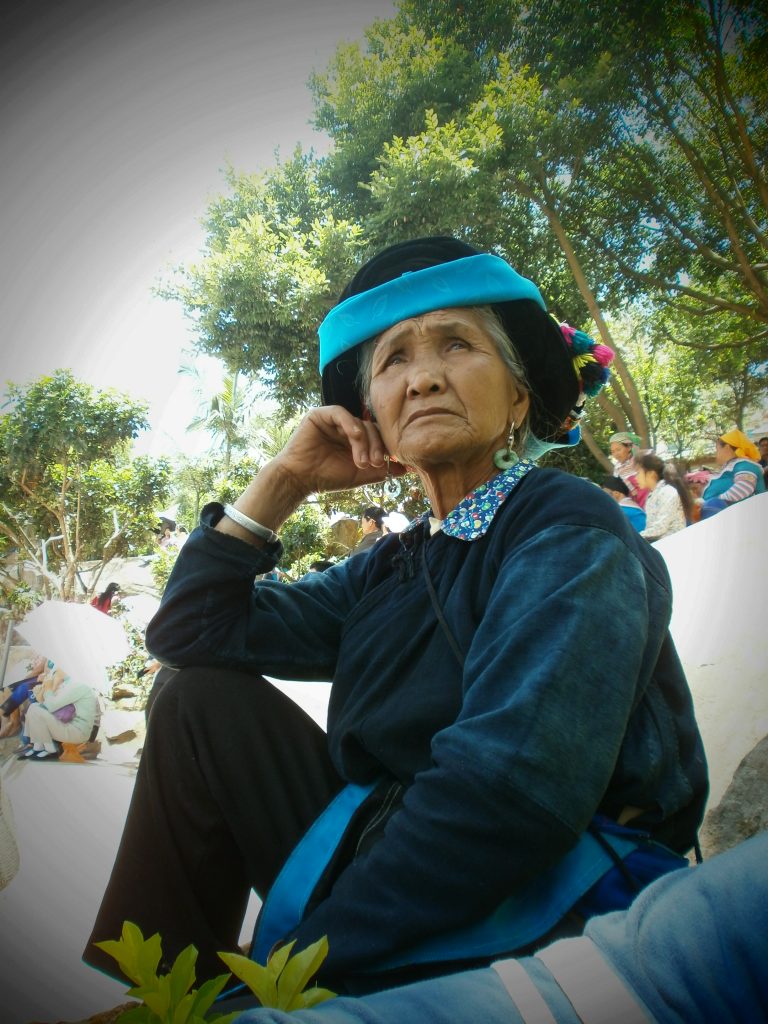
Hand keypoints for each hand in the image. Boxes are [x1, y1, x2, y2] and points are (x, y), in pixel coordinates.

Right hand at [272, 406, 406, 497]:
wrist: (301, 479)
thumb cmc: (328, 477)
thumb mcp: (360, 475)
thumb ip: (381, 470)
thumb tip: (406, 469)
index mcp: (357, 440)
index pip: (378, 437)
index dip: (387, 448)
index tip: (394, 462)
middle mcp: (347, 428)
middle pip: (372, 429)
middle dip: (377, 446)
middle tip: (376, 463)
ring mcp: (335, 421)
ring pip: (359, 423)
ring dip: (364, 442)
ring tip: (362, 461)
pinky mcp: (321, 415)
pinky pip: (340, 413)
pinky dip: (350, 424)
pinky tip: (354, 438)